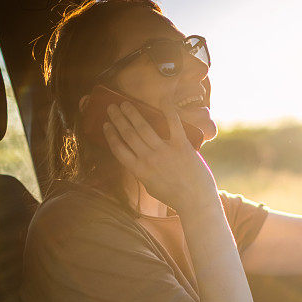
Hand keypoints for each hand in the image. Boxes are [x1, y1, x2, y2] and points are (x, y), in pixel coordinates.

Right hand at [102, 99, 217, 208]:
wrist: (196, 201)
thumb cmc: (174, 197)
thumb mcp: (151, 187)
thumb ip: (143, 172)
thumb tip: (138, 160)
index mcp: (139, 170)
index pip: (118, 149)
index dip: (110, 135)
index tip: (105, 125)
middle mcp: (149, 159)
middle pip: (128, 134)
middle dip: (118, 119)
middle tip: (112, 107)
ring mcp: (165, 151)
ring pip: (143, 127)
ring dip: (132, 113)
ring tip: (125, 104)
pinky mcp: (181, 146)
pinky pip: (173, 124)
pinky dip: (167, 110)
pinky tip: (162, 100)